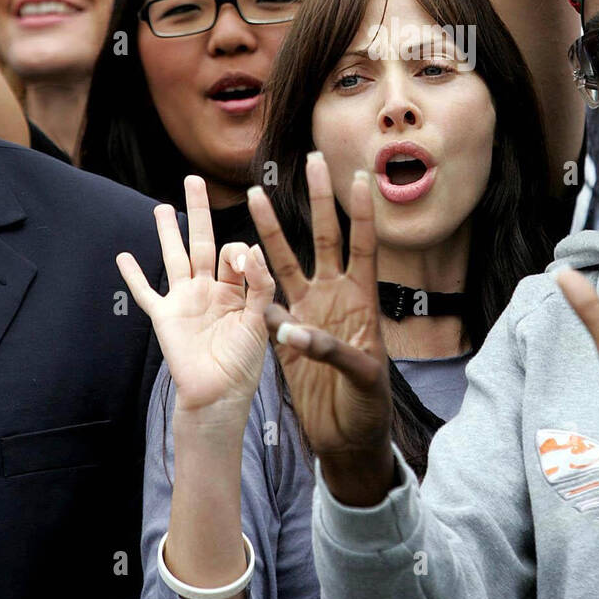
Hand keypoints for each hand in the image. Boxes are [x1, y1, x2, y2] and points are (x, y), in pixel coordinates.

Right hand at [117, 177, 274, 423]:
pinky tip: (124, 256)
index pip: (235, 253)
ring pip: (174, 257)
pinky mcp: (165, 316)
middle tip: (194, 180)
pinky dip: (134, 275)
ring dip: (166, 233)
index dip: (240, 250)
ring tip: (160, 206)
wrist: (219, 395)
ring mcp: (184, 300)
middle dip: (198, 211)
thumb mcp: (261, 320)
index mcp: (235, 289)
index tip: (246, 259)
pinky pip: (146, 293)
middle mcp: (208, 289)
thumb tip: (254, 249)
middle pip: (201, 241)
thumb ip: (260, 286)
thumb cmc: (244, 363)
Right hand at [247, 153, 393, 499]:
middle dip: (318, 200)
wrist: (348, 438)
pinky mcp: (283, 337)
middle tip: (313, 160)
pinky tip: (229, 262)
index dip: (361, 212)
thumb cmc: (369, 406)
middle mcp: (334, 298)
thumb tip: (292, 328)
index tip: (360, 174)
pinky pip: (261, 305)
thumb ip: (331, 350)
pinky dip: (247, 287)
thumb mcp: (362, 378)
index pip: (364, 246)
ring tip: (257, 196)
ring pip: (285, 262)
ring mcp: (306, 313)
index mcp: (362, 301)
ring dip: (270, 231)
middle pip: (323, 239)